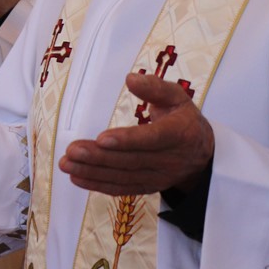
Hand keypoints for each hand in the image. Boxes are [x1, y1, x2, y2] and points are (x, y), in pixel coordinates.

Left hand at [59, 73, 213, 195]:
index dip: (128, 140)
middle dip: (100, 157)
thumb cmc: (182, 118)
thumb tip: (130, 79)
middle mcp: (170, 160)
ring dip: (93, 172)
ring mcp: (159, 177)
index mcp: (180, 134)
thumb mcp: (176, 97)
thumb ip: (154, 88)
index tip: (102, 138)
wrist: (201, 152)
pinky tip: (76, 178)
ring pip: (124, 176)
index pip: (153, 138)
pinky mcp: (148, 187)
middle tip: (72, 151)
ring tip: (67, 164)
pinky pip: (122, 188)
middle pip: (132, 160)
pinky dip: (98, 185)